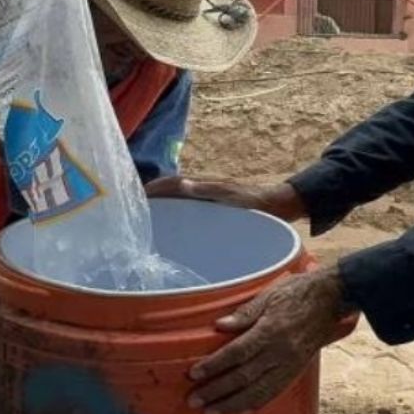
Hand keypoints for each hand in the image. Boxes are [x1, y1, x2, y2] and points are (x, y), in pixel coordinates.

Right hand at [144, 177, 306, 222]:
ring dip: (164, 206)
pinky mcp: (215, 209)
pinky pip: (190, 210)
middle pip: (172, 191)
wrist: (279, 206)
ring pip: (180, 201)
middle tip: (134, 212)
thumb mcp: (231, 196)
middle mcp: (203, 189)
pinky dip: (178, 215)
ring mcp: (209, 199)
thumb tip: (182, 183)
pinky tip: (176, 229)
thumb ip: (207, 189)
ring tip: (148, 222)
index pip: (171, 183)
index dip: (153, 189)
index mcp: (203, 184)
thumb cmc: (256, 201)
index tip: (134, 198)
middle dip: (153, 198)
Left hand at [188, 268, 352, 413]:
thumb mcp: (269, 294)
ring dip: (232, 404)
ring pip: (257, 391)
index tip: (194, 374)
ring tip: (211, 411)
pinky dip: (255, 404)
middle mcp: (280, 352)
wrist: (331, 300)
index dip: (214, 365)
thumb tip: (220, 325)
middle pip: (243, 377)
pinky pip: (273, 392)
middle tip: (194, 399)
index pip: (237, 353)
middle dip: (216, 391)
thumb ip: (245, 313)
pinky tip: (239, 410)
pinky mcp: (296, 371)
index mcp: (271, 330)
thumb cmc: (298, 292)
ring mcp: (289, 365)